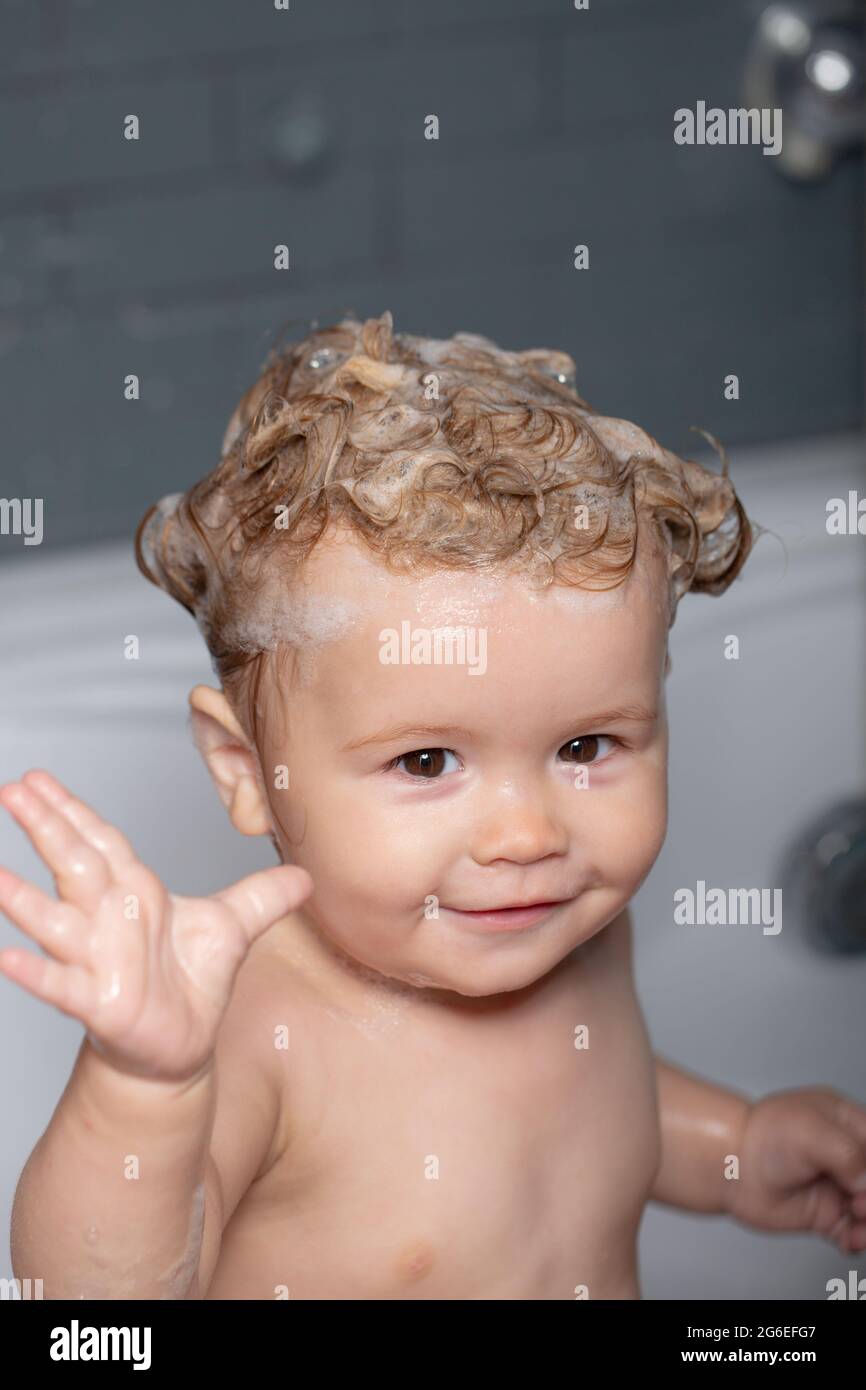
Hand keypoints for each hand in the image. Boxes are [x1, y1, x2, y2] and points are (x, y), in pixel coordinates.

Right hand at [0, 769, 312, 1083]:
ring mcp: (96, 960)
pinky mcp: (97, 1004)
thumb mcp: (235, 928)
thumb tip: (306, 872)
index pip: (100, 840)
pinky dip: (35, 974)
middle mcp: (107, 919)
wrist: (182, 1047)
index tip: (39, 777)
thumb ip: (264, 895)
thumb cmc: (192, 982)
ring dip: (21, 898)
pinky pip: (60, 986)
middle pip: (74, 865)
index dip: (74, 810)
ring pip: (55, 922)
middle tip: (11, 791)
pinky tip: (6, 958)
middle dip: (46, 828)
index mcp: (135, 891)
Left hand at [724, 1087, 865, 1252]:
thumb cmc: (763, 1137)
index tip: (865, 1183)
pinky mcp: (826, 1214)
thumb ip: (850, 1155)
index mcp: (848, 1124)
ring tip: (857, 1226)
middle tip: (857, 1203)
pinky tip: (849, 1239)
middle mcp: (846, 1156)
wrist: (732, 1166)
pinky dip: (858, 1240)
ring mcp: (837, 1186)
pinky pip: (855, 1232)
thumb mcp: (813, 1132)